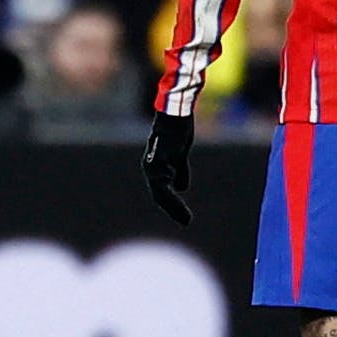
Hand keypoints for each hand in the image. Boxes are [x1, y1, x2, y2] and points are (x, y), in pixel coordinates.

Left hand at [142, 110, 194, 226]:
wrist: (177, 114)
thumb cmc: (178, 130)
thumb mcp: (180, 154)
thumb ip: (179, 170)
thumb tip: (181, 188)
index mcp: (155, 167)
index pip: (160, 191)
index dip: (171, 205)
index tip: (183, 217)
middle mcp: (150, 168)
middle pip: (159, 195)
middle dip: (172, 210)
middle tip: (186, 222)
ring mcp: (153, 164)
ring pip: (160, 193)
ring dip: (173, 208)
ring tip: (186, 219)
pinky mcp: (159, 160)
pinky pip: (164, 184)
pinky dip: (173, 198)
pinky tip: (182, 203)